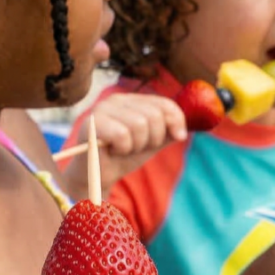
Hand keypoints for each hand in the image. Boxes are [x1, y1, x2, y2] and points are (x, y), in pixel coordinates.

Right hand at [63, 93, 186, 198]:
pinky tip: (113, 151)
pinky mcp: (91, 123)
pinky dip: (123, 148)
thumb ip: (169, 131)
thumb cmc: (126, 155)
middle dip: (153, 138)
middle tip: (138, 147)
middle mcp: (117, 99)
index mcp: (133, 100)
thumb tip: (182, 132)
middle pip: (155, 115)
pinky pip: (122, 134)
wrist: (99, 175)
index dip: (177, 121)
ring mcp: (102, 108)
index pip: (165, 103)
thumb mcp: (153, 141)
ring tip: (125, 149)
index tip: (178, 137)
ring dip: (137, 145)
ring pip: (140, 124)